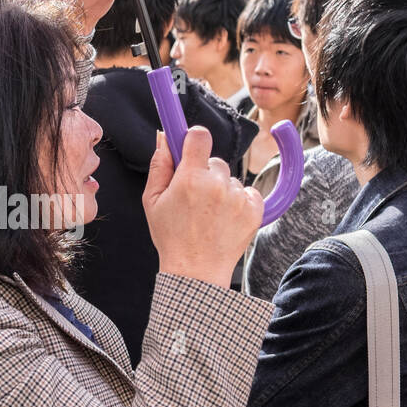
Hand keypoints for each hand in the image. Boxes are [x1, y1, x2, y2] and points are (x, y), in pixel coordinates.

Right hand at [142, 126, 262, 289]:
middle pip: (215, 161)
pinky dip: (240, 202)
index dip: (194, 139)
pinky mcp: (254, 210)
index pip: (200, 135)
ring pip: (231, 179)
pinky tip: (225, 219)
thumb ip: (160, 166)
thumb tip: (164, 136)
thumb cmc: (171, 237)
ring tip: (210, 216)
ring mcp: (238, 197)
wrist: (196, 271)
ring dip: (223, 191)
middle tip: (195, 199)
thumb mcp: (152, 201)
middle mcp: (217, 184)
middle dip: (206, 174)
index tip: (191, 147)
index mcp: (190, 178)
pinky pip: (248, 192)